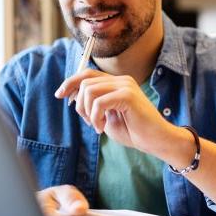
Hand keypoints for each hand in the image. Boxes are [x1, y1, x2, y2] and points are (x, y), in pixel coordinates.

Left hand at [54, 70, 170, 153]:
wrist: (156, 140)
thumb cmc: (134, 131)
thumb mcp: (107, 116)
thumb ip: (93, 105)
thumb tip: (72, 96)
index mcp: (117, 83)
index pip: (87, 74)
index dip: (70, 82)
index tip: (60, 95)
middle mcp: (121, 80)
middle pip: (85, 82)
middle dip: (79, 105)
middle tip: (90, 122)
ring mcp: (125, 86)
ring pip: (89, 91)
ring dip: (87, 112)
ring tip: (97, 126)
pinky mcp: (128, 96)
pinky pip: (99, 102)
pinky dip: (96, 117)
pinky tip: (101, 128)